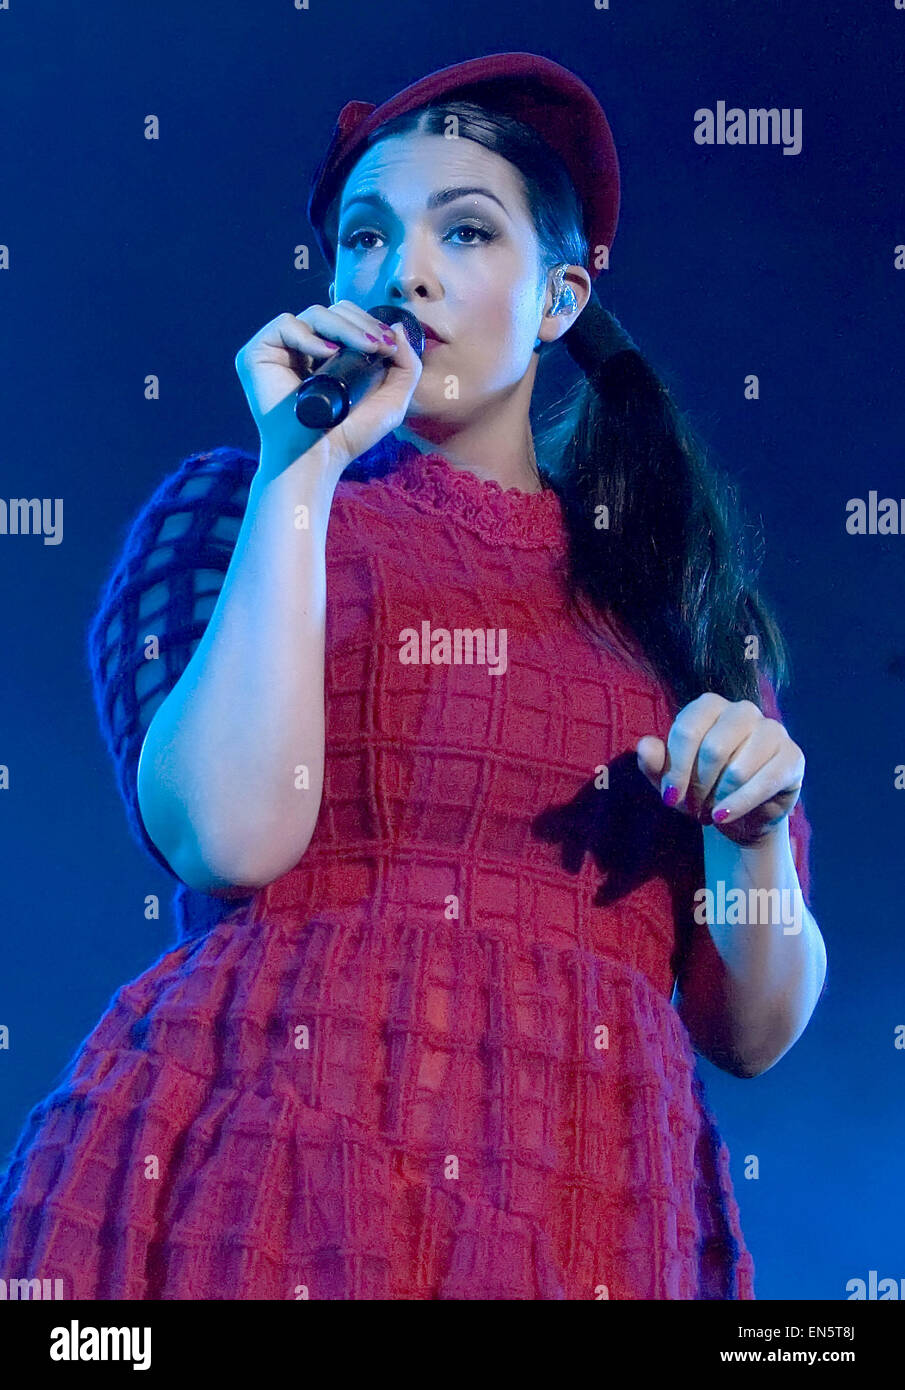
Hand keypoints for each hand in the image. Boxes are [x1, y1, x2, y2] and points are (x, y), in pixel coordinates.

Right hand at [234, 301, 421, 476]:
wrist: (319, 458)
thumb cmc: (350, 436)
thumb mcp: (392, 400)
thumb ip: (406, 365)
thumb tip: (395, 325)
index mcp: (324, 355)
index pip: (345, 321)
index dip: (367, 324)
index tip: (388, 345)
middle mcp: (300, 349)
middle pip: (331, 311)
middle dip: (360, 323)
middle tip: (379, 345)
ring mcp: (278, 351)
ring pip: (313, 314)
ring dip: (344, 327)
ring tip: (364, 348)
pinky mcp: (257, 354)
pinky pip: (284, 324)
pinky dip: (308, 335)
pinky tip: (326, 353)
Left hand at [636, 692, 804, 846]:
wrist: (738, 814)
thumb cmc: (700, 789)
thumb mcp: (670, 781)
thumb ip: (654, 763)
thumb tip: (644, 746)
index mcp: (710, 706)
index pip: (688, 729)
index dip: (676, 768)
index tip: (669, 796)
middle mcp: (743, 710)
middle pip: (714, 748)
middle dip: (698, 786)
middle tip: (693, 807)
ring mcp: (772, 730)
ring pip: (738, 768)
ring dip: (718, 797)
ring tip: (711, 810)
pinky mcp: (792, 756)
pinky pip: (764, 782)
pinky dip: (739, 804)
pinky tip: (724, 816)